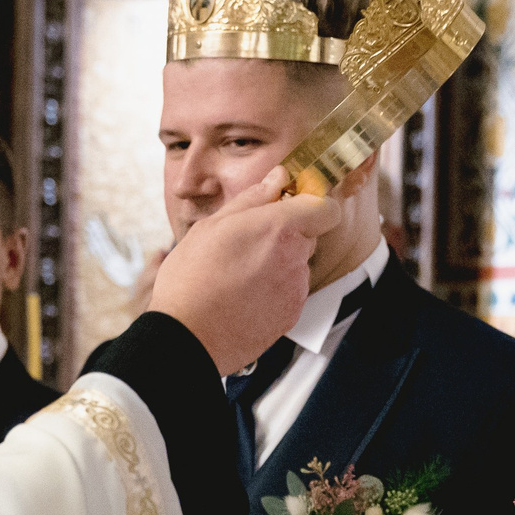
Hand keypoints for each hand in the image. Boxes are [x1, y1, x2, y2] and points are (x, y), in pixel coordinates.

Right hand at [148, 165, 340, 375]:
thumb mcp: (212, 226)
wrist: (188, 336)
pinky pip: (291, 292)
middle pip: (309, 236)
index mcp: (278, 228)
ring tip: (240, 275)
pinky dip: (274, 291)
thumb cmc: (191, 279)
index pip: (326, 208)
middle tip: (249, 243)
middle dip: (286, 235)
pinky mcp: (292, 315)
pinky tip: (244, 295)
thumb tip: (277, 178)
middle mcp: (295, 258)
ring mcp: (296, 290)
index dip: (313, 205)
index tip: (293, 207)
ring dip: (278, 264)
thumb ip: (252, 199)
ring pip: (298, 265)